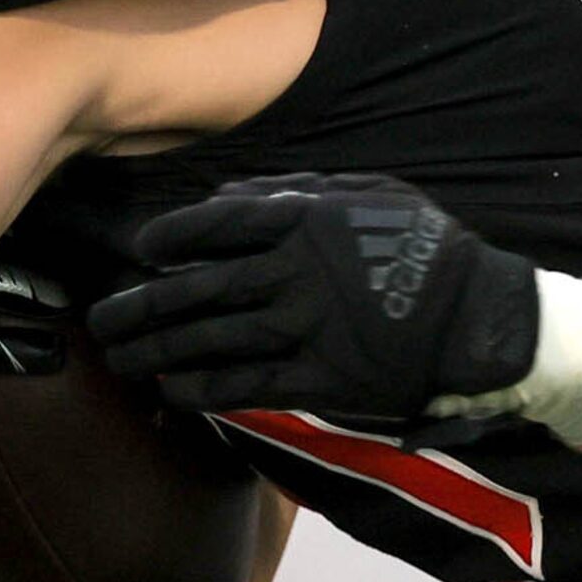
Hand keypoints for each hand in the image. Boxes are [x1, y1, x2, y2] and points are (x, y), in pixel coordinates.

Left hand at [87, 174, 540, 423]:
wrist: (479, 318)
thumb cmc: (424, 247)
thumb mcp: (368, 193)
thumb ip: (297, 190)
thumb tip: (230, 198)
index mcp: (302, 221)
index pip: (213, 227)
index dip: (168, 239)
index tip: (144, 250)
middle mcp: (292, 274)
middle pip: (195, 290)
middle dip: (141, 308)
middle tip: (102, 320)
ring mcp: (302, 330)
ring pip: (209, 341)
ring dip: (156, 352)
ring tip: (121, 358)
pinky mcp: (317, 380)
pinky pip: (246, 385)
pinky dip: (203, 389)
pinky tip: (173, 390)